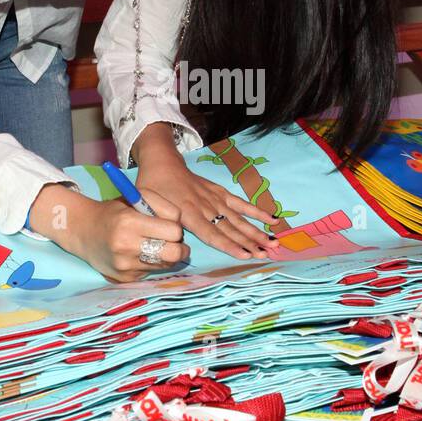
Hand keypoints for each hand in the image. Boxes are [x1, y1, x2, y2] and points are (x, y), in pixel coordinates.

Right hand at [33, 186, 189, 283]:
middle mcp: (126, 246)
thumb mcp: (135, 197)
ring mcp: (125, 265)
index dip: (175, 227)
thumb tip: (181, 223)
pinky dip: (153, 264)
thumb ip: (160, 205)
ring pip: (166, 265)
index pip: (173, 231)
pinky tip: (141, 254)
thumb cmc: (114, 211)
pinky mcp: (125, 278)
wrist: (83, 231)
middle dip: (179, 246)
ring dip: (168, 256)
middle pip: (174, 254)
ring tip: (157, 245)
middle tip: (173, 241)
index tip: (169, 225)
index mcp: (129, 222)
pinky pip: (153, 272)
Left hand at [137, 155, 278, 260]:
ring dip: (256, 232)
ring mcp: (215, 199)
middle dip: (249, 243)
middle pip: (231, 229)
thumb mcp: (148, 208)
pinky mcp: (221, 193)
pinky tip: (272, 220)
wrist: (162, 164)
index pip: (212, 234)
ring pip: (239, 219)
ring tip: (273, 243)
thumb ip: (160, 226)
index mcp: (188, 213)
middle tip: (266, 254)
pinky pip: (241, 204)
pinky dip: (257, 211)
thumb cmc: (153, 190)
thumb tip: (169, 244)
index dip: (229, 245)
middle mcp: (206, 207)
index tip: (245, 255)